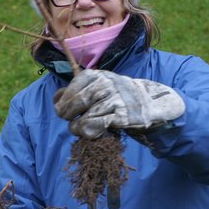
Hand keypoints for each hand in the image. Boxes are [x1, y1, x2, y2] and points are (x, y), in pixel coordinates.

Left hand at [53, 69, 185, 138]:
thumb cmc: (119, 95)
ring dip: (76, 127)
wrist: (152, 102)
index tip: (61, 109)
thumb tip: (55, 97)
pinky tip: (90, 132)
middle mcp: (105, 85)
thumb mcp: (100, 84)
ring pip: (84, 118)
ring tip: (78, 128)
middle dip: (66, 114)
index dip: (62, 101)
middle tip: (69, 120)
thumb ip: (78, 90)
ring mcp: (114, 101)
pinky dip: (89, 132)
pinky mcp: (122, 117)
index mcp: (97, 75)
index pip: (71, 89)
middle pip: (75, 104)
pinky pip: (97, 127)